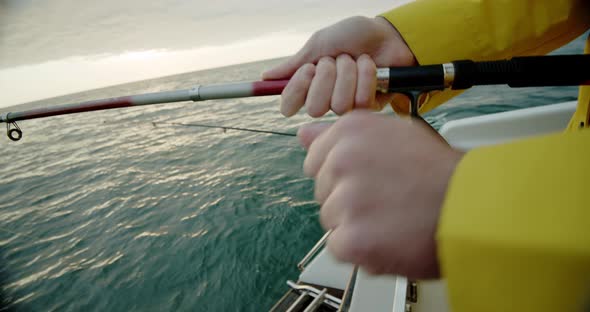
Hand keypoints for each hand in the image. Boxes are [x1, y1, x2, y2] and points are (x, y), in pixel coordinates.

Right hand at [262, 16, 415, 116]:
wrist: (387, 34)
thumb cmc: (353, 36)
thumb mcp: (319, 43)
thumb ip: (294, 64)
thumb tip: (265, 77)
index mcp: (309, 84)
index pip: (289, 104)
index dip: (297, 89)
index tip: (308, 70)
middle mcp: (324, 98)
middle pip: (314, 107)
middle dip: (327, 76)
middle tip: (337, 60)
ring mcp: (346, 105)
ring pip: (339, 104)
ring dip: (348, 73)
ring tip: (356, 60)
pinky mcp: (368, 107)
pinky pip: (360, 102)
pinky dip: (365, 76)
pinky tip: (370, 66)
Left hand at [299, 111, 463, 278]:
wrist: (474, 207)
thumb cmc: (440, 173)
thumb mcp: (395, 134)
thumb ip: (343, 135)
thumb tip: (304, 135)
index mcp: (351, 130)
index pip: (316, 159)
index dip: (342, 173)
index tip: (368, 178)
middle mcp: (343, 159)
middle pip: (323, 191)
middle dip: (348, 199)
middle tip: (387, 198)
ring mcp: (346, 199)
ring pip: (331, 220)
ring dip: (356, 225)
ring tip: (392, 218)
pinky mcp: (352, 238)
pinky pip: (339, 247)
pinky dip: (361, 250)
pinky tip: (389, 236)